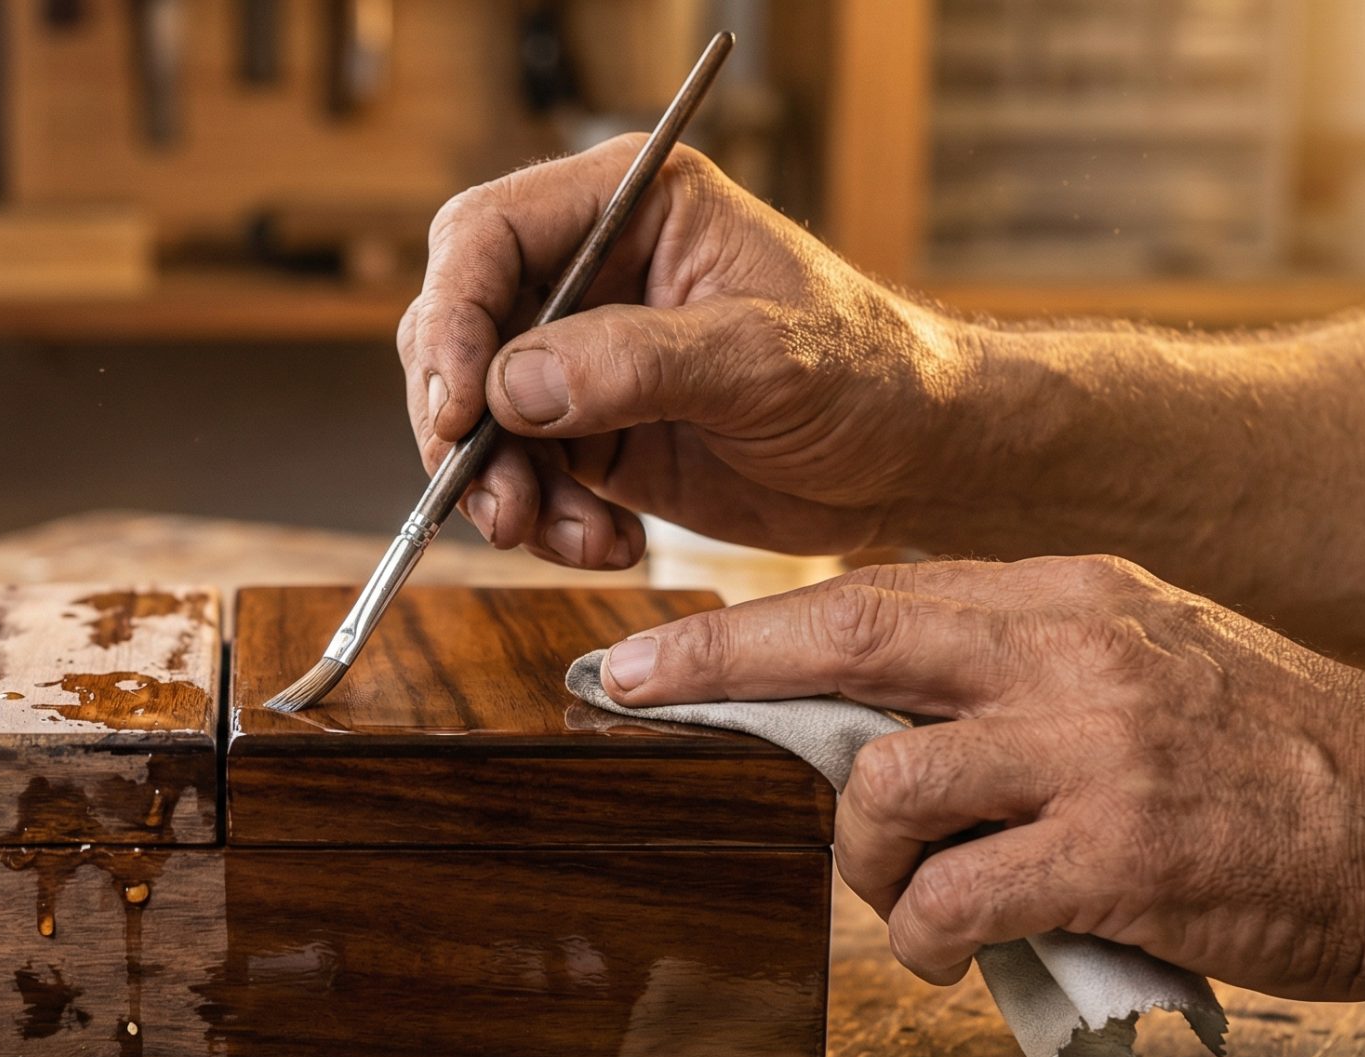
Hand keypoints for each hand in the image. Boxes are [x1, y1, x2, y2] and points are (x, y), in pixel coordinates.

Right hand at [400, 138, 990, 567]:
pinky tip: (608, 544)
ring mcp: (582, 358)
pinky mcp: (589, 433)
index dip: (451, 316)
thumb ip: (636, 362)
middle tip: (494, 499)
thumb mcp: (763, 359)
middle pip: (459, 330)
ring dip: (501, 489)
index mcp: (630, 205)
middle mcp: (589, 272)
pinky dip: (545, 523)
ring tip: (564, 535)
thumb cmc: (869, 374)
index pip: (488, 236)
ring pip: (476, 418)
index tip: (456, 404)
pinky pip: (520, 478)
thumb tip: (509, 386)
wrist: (913, 459)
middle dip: (460, 424)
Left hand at [594, 556, 1364, 1005]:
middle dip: (718, 666)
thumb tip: (871, 708)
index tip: (654, 651)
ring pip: (883, 792)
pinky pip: (947, 903)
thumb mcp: (1145, 658)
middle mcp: (1070, 653)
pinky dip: (922, 940)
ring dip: (864, 864)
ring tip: (910, 898)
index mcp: (1069, 597)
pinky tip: (953, 951)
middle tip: (631, 694)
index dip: (747, 627)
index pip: (872, 593)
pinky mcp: (1114, 855)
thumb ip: (1016, 667)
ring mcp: (1093, 750)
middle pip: (845, 638)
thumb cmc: (1276, 758)